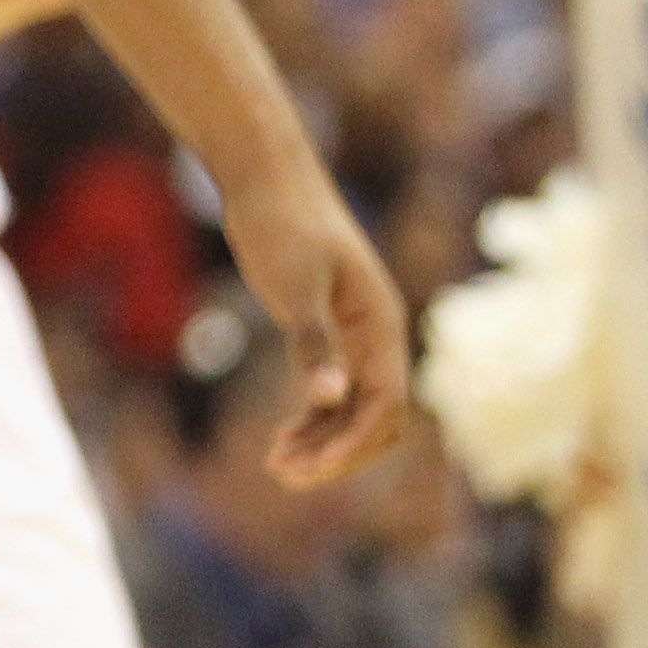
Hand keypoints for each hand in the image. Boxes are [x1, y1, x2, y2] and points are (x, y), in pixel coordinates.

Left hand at [216, 158, 409, 487]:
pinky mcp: (330, 328)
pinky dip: (314, 418)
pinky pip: (336, 389)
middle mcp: (378, 334)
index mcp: (380, 324)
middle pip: (379, 417)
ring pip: (355, 408)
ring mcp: (356, 333)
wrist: (263, 173)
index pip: (384, 405)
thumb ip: (311, 341)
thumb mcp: (291, 284)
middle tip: (285, 474)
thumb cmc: (278, 222)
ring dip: (324, 441)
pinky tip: (283, 436)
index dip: (350, 443)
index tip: (306, 466)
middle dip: (339, 452)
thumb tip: (329, 398)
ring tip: (276, 466)